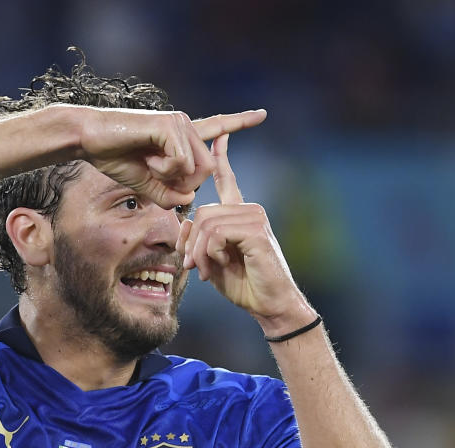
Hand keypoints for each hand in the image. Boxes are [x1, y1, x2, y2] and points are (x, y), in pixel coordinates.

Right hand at [74, 106, 266, 207]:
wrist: (88, 139)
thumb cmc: (114, 158)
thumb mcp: (147, 186)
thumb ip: (170, 195)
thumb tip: (190, 201)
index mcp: (181, 137)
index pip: (216, 128)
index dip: (239, 122)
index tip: (262, 114)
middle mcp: (185, 126)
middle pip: (208, 170)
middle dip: (186, 185)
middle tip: (158, 177)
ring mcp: (179, 124)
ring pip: (198, 168)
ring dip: (172, 179)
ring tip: (149, 165)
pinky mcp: (170, 125)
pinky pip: (182, 162)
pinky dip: (165, 170)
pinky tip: (148, 160)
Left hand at [176, 134, 314, 332]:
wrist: (270, 305)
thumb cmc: (244, 285)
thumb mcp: (211, 260)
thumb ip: (197, 240)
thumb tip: (183, 226)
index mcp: (240, 214)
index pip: (228, 180)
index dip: (221, 158)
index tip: (218, 135)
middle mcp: (250, 211)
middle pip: (202, 211)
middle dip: (190, 243)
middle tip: (192, 267)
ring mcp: (255, 218)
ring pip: (206, 223)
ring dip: (198, 252)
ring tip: (203, 271)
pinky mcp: (255, 231)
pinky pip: (216, 233)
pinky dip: (208, 253)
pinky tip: (215, 267)